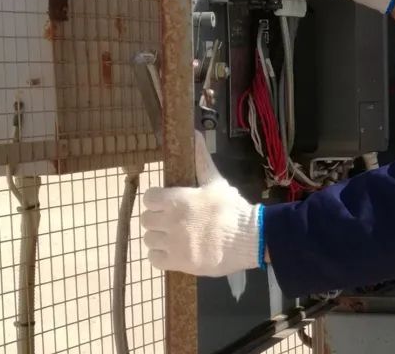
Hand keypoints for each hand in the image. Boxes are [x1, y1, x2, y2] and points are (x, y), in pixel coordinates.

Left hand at [140, 131, 262, 276]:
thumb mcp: (216, 182)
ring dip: (159, 236)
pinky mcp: (177, 262)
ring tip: (176, 236)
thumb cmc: (232, 208)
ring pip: (149, 239)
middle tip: (173, 220)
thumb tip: (194, 132)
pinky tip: (175, 250)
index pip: (149, 197)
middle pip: (146, 219)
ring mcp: (172, 244)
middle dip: (157, 218)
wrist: (249, 238)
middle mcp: (170, 221)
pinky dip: (161, 255)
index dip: (157, 199)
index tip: (168, 202)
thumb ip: (201, 159)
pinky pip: (154, 258)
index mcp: (177, 200)